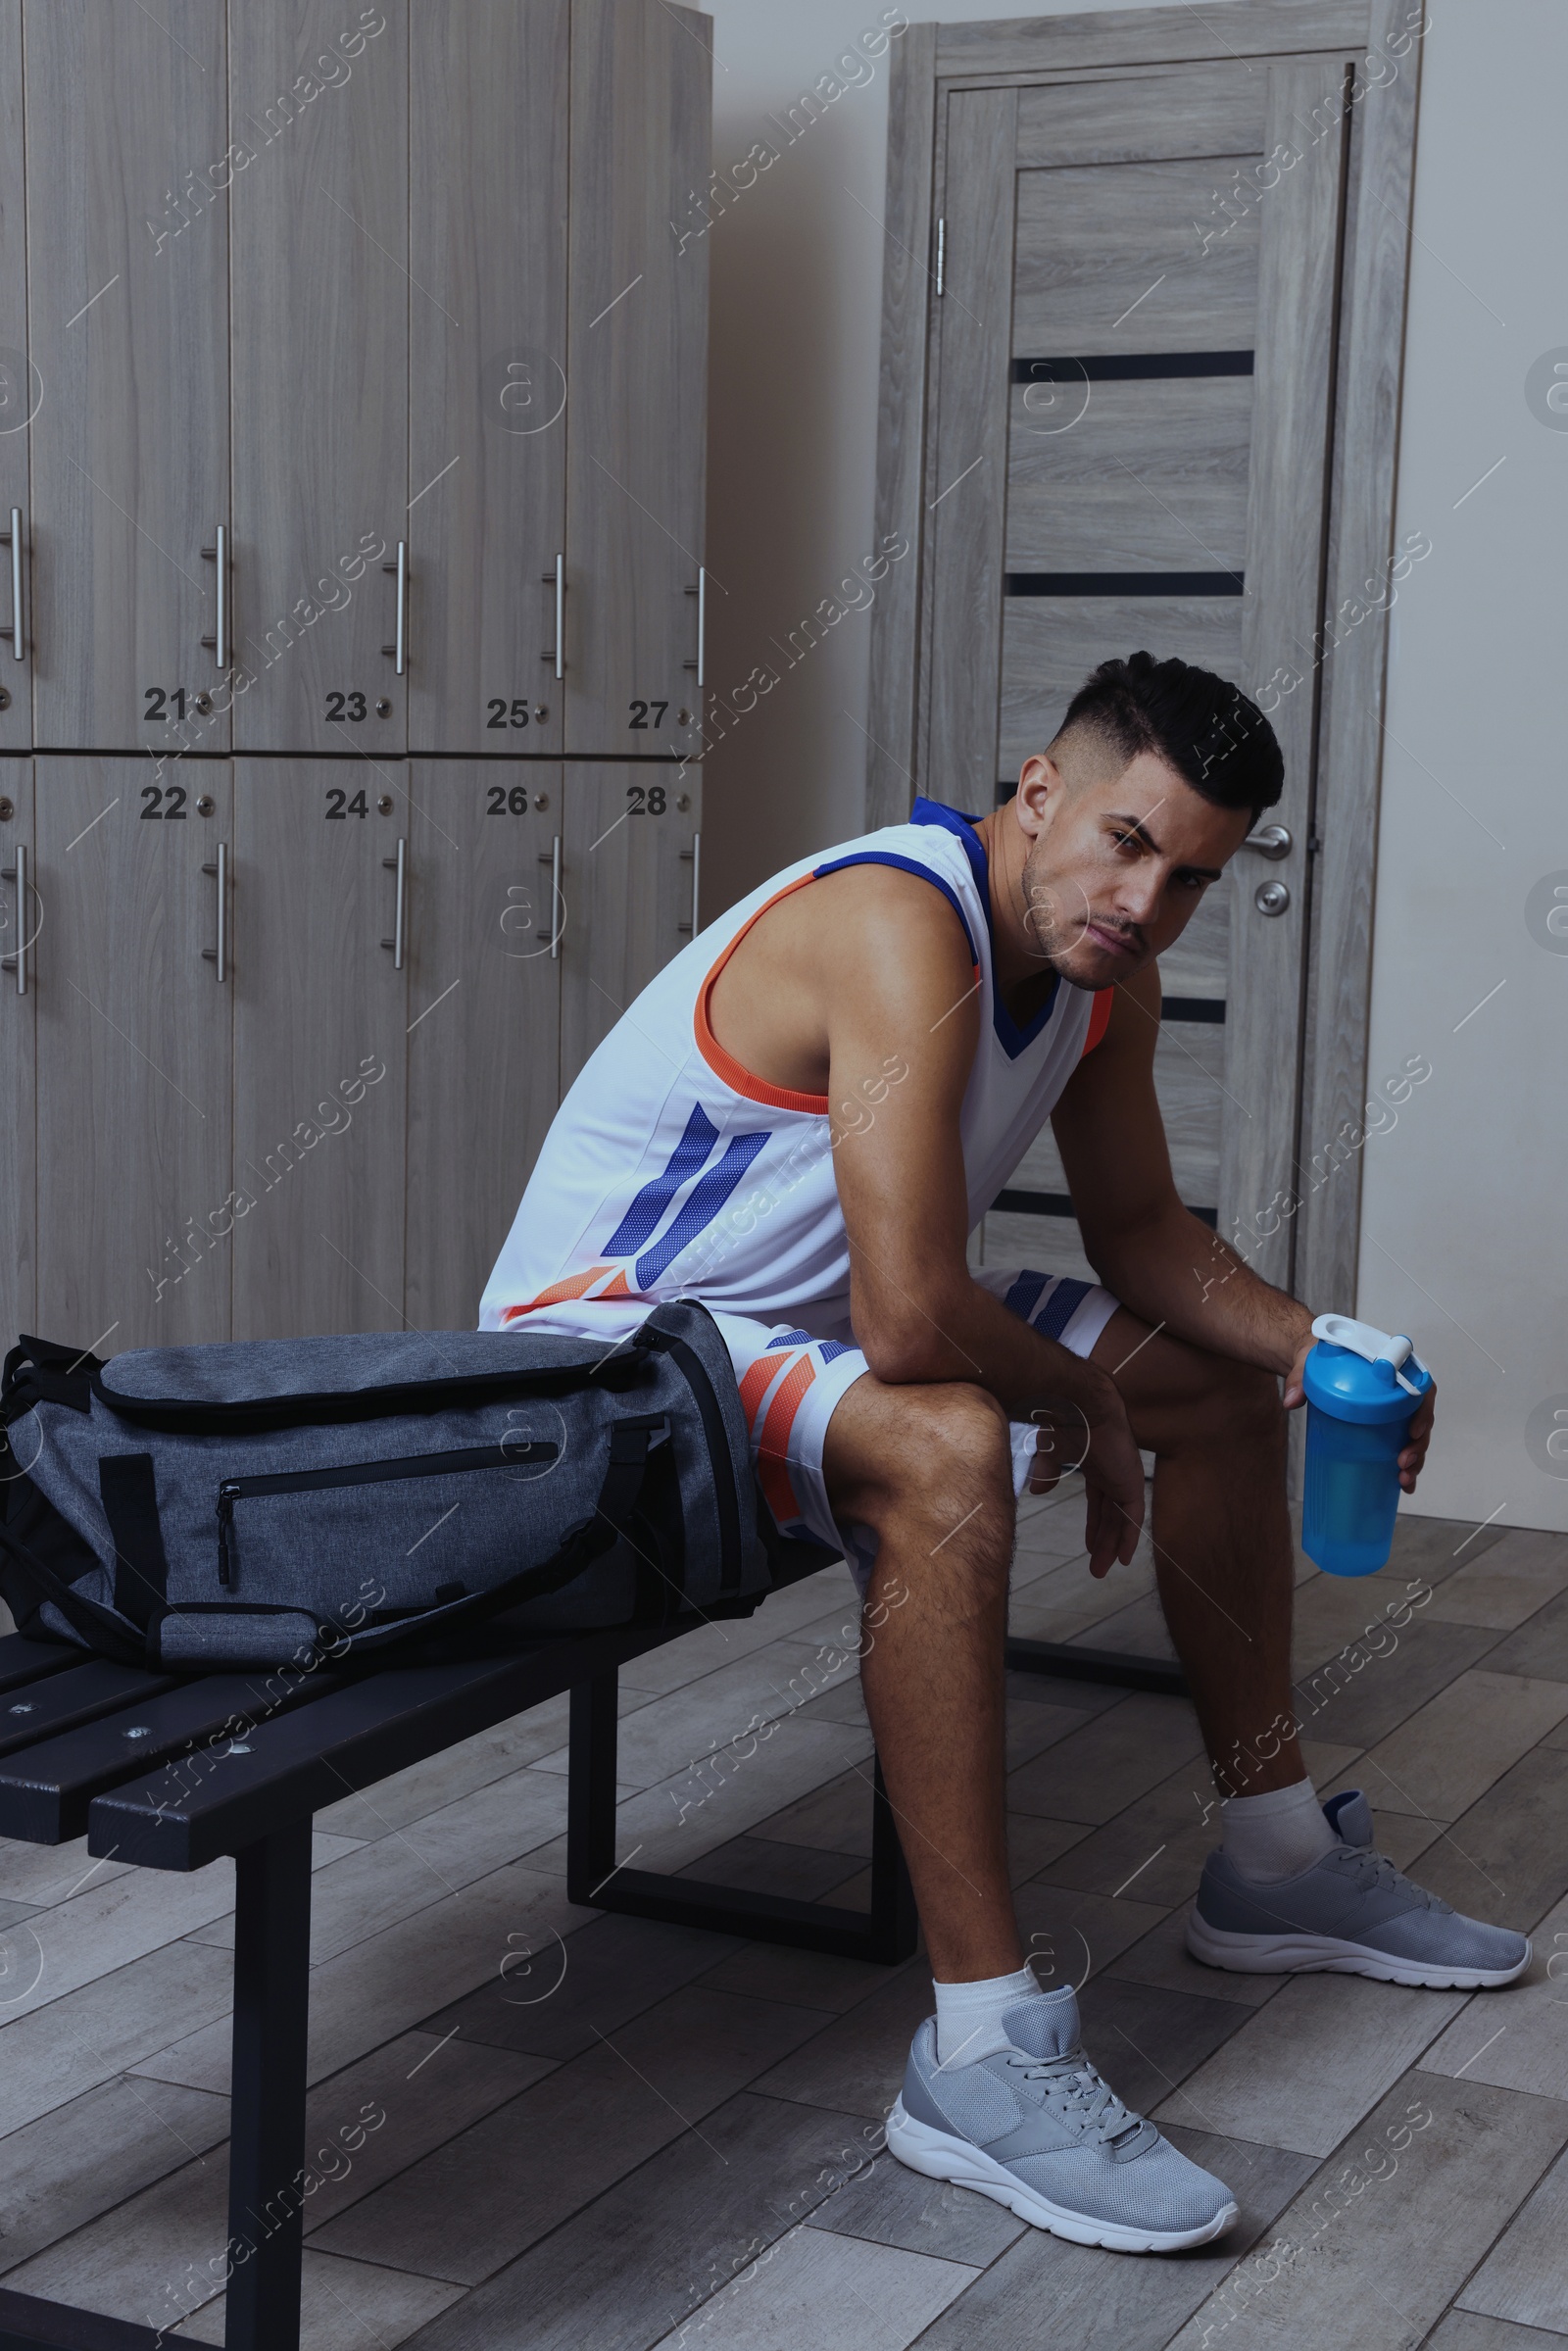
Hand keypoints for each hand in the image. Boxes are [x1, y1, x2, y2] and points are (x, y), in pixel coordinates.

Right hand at [1029, 1387, 1143, 1575]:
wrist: (1080, 1408)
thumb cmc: (1065, 1422)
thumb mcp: (1050, 1452)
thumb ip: (1046, 1471)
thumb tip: (1036, 1491)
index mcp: (1097, 1466)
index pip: (1099, 1502)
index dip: (1095, 1525)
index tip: (1090, 1546)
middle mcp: (1113, 1473)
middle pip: (1110, 1516)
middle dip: (1104, 1542)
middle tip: (1097, 1568)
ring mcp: (1124, 1478)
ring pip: (1120, 1521)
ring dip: (1113, 1546)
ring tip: (1103, 1571)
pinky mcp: (1131, 1482)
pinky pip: (1133, 1517)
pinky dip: (1129, 1537)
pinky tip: (1124, 1558)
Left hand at [1284, 1335, 1436, 1493]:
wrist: (1314, 1363)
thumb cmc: (1321, 1358)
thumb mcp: (1309, 1361)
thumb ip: (1300, 1378)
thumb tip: (1291, 1401)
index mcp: (1391, 1369)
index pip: (1421, 1388)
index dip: (1423, 1411)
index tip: (1412, 1431)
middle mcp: (1399, 1390)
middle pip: (1420, 1418)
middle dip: (1418, 1445)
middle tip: (1402, 1462)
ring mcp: (1394, 1410)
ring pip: (1415, 1436)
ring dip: (1415, 1460)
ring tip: (1404, 1479)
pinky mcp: (1385, 1424)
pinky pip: (1402, 1444)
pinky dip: (1406, 1466)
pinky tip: (1403, 1484)